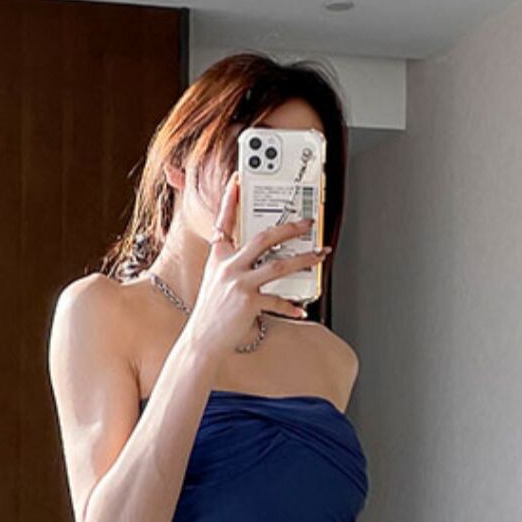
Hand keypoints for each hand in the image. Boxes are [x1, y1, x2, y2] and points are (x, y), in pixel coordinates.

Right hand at [186, 174, 329, 358]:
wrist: (202, 340)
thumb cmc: (211, 312)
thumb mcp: (215, 280)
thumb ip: (231, 264)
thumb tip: (258, 256)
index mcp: (218, 257)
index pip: (223, 222)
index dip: (229, 200)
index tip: (236, 181)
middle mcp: (228, 266)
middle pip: (263, 238)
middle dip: (289, 228)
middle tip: (306, 223)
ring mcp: (238, 283)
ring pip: (278, 265)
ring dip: (303, 259)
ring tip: (319, 255)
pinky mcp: (248, 302)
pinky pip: (277, 300)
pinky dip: (291, 305)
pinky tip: (302, 308)